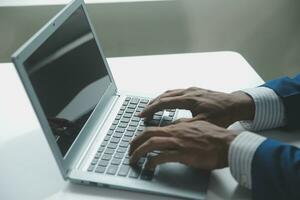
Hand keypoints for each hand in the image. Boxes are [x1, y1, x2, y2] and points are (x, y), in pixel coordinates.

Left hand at [129, 120, 236, 169]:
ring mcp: (179, 143)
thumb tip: (176, 126)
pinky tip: (149, 166)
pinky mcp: (184, 154)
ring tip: (133, 158)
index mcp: (179, 126)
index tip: (138, 140)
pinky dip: (152, 161)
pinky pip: (163, 157)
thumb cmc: (216, 136)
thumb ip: (185, 126)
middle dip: (135, 141)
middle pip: (149, 133)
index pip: (156, 128)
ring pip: (152, 144)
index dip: (144, 134)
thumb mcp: (198, 126)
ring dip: (139, 151)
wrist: (228, 144)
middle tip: (130, 149)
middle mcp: (176, 133)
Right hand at [140, 87, 254, 126]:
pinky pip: (177, 92)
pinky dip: (168, 97)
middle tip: (143, 112)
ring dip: (159, 99)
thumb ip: (187, 125)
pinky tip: (167, 102)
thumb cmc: (223, 114)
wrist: (237, 104)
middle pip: (164, 95)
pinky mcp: (196, 91)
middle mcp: (189, 91)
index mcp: (189, 99)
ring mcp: (192, 90)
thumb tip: (171, 129)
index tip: (142, 115)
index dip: (151, 109)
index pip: (164, 103)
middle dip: (152, 104)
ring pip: (170, 92)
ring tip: (151, 107)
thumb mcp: (204, 123)